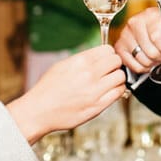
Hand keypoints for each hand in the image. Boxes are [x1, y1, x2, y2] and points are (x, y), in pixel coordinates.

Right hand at [7, 45, 126, 143]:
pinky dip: (117, 90)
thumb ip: (82, 60)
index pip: (107, 50)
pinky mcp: (98, 106)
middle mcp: (89, 74)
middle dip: (114, 65)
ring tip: (109, 82)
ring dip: (117, 78)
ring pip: (121, 77)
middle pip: (117, 61)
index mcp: (80, 61)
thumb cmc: (48, 89)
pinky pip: (119, 93)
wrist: (39, 111)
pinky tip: (109, 92)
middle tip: (109, 71)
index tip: (105, 60)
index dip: (108, 55)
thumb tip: (98, 56)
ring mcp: (95, 90)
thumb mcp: (62, 65)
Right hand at [114, 7, 160, 72]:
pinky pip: (136, 66)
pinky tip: (149, 59)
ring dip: (155, 63)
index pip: (158, 37)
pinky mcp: (120, 48)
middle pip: (152, 51)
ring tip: (158, 55)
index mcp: (149, 15)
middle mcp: (134, 23)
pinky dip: (145, 67)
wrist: (153, 26)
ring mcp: (125, 36)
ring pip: (144, 60)